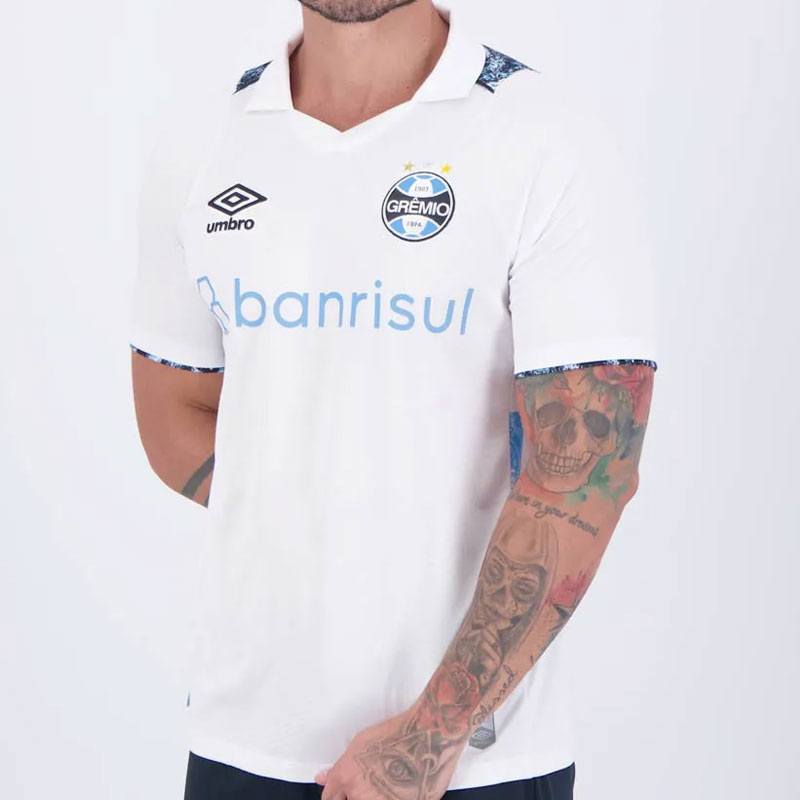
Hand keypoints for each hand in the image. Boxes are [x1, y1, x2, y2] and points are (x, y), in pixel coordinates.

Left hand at [314, 699, 468, 799]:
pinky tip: (404, 786)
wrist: (429, 735)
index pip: (330, 798)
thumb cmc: (399, 733)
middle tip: (374, 782)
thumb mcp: (360, 743)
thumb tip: (323, 778)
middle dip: (358, 795)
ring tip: (392, 781)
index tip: (345, 793)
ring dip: (378, 794)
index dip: (339, 794)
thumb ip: (339, 768)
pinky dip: (396, 796)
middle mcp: (361, 796)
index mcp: (347, 778)